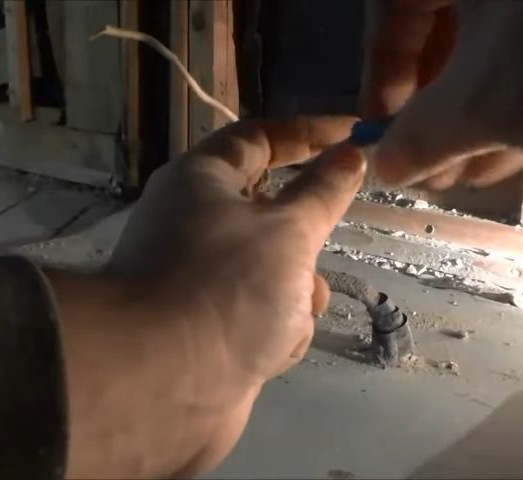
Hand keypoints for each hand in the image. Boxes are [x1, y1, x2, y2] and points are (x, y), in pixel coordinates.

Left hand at [47, 116, 364, 477]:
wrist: (162, 384)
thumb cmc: (227, 286)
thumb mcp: (288, 230)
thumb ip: (323, 191)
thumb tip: (349, 153)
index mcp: (201, 180)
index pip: (261, 137)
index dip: (311, 133)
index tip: (359, 135)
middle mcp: (194, 223)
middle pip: (272, 212)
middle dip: (303, 239)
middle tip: (317, 250)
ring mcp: (200, 279)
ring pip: (274, 269)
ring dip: (294, 293)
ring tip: (287, 314)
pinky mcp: (208, 327)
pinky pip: (260, 313)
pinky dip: (273, 328)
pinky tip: (266, 351)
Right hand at [360, 0, 522, 188]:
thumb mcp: (491, 104)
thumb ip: (421, 135)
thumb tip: (386, 161)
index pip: (393, 5)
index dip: (381, 73)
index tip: (384, 134)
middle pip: (447, 24)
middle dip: (434, 105)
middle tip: (433, 164)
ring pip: (498, 37)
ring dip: (476, 110)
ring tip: (472, 172)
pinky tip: (519, 148)